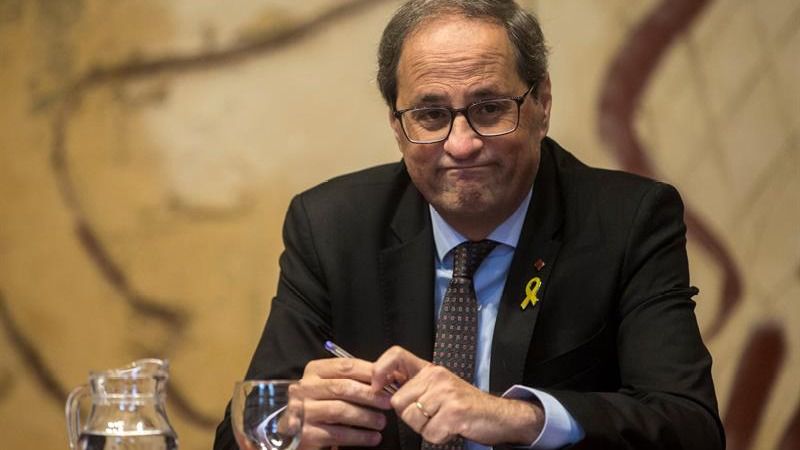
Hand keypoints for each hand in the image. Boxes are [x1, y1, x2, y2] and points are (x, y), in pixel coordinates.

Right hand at [296, 357, 391, 448]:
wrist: (298, 428)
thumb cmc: (321, 403)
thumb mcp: (331, 385)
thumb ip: (352, 379)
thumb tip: (385, 378)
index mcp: (314, 371)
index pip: (345, 366)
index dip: (369, 372)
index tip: (388, 380)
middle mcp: (305, 388)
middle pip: (342, 388)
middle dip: (370, 395)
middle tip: (388, 402)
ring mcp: (303, 411)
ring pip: (340, 411)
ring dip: (366, 417)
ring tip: (381, 422)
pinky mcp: (307, 434)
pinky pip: (338, 434)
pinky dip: (359, 436)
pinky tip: (373, 437)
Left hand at [372, 346, 543, 445]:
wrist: (499, 416)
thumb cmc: (466, 405)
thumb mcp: (439, 389)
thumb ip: (414, 386)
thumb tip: (381, 389)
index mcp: (430, 370)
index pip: (396, 355)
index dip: (380, 369)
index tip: (376, 386)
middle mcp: (437, 377)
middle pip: (398, 401)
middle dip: (411, 416)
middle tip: (432, 415)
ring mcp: (446, 393)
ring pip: (411, 418)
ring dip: (425, 428)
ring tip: (443, 421)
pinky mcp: (454, 411)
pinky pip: (428, 432)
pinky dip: (438, 436)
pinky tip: (450, 429)